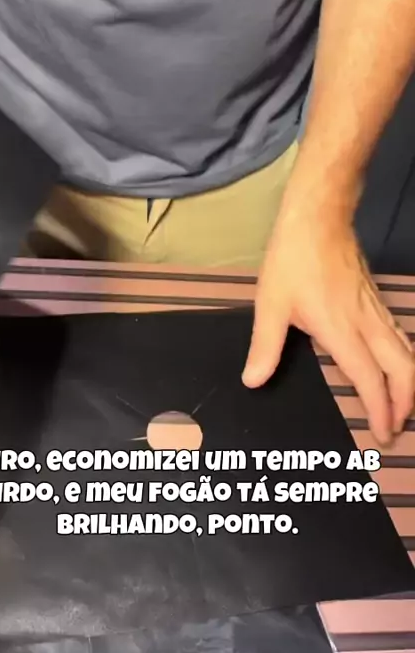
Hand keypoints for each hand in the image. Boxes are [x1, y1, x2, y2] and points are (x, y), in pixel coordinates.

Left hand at [243, 213, 414, 445]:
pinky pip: (400, 336)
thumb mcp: (270, 304)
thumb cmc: (292, 260)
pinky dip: (405, 360)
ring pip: (407, 353)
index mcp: (342, 330)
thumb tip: (253, 381)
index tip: (382, 433)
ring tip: (404, 405)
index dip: (379, 409)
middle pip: (402, 370)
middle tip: (398, 427)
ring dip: (410, 383)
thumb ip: (265, 346)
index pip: (369, 379)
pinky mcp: (375, 298)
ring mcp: (375, 309)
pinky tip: (396, 364)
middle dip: (406, 403)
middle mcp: (367, 324)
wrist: (318, 218)